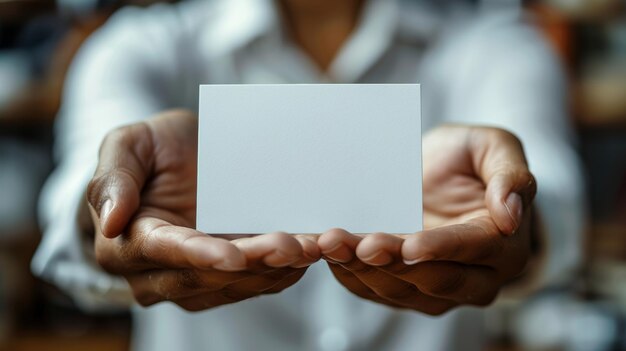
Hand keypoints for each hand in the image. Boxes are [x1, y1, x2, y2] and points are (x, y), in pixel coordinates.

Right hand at [87, 110, 319, 310]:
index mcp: (126, 243)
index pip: (163, 253)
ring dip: (274, 270)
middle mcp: (158, 272)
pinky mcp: (226, 276)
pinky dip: (284, 270)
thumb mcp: (126, 145)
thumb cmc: (150, 150)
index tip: (232, 254)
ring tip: (308, 248)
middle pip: (206, 276)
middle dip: (250, 264)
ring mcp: (195, 279)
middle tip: (288, 246)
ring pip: (236, 285)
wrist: (178, 159)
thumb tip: (109, 221)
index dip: (198, 255)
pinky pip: (255, 281)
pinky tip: (310, 252)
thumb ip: (112, 179)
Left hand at [318, 125, 536, 314]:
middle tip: (361, 244)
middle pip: (434, 279)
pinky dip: (349, 274)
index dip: (440, 249)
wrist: (442, 179)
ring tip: (334, 244)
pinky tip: (328, 255)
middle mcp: (476, 277)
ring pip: (400, 290)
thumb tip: (510, 215)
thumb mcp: (495, 148)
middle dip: (394, 263)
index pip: (473, 250)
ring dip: (363, 270)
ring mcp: (439, 289)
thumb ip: (510, 175)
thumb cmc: (469, 160)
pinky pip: (376, 290)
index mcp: (504, 244)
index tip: (410, 245)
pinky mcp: (406, 290)